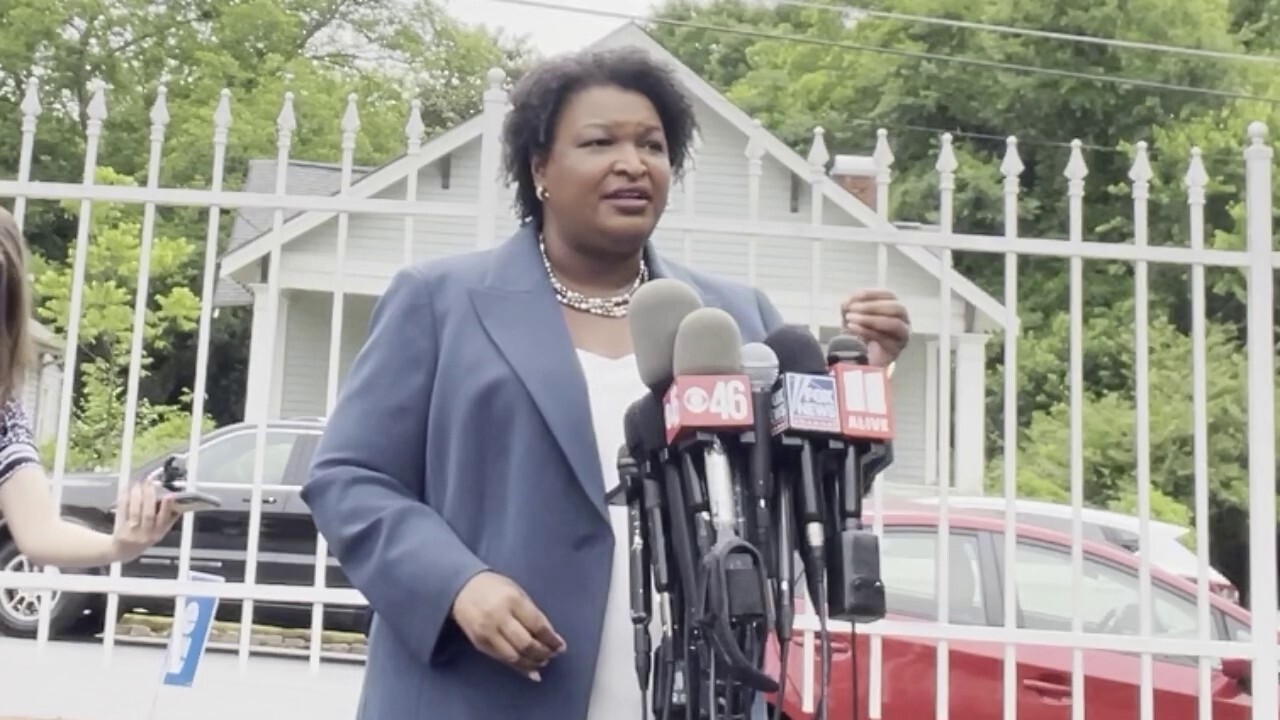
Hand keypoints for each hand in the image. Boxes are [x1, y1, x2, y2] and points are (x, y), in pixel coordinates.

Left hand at [109, 472, 181, 562]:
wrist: (122, 551)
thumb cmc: (144, 538)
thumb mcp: (159, 532)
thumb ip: (168, 519)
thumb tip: (178, 502)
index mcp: (158, 534)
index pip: (163, 520)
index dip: (167, 508)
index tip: (170, 495)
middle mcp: (145, 535)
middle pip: (148, 514)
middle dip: (149, 496)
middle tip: (150, 482)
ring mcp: (132, 532)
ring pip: (135, 511)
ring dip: (136, 495)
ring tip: (138, 483)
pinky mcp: (120, 528)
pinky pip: (122, 511)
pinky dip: (125, 499)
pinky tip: (127, 490)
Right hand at [451, 571, 565, 681]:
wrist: (462, 588)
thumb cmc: (496, 588)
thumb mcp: (517, 592)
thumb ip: (532, 613)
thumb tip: (549, 638)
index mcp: (512, 600)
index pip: (537, 625)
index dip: (551, 639)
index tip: (561, 646)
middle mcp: (499, 617)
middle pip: (526, 644)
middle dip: (543, 653)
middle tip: (552, 655)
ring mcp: (487, 632)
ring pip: (514, 657)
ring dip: (531, 663)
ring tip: (542, 661)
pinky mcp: (479, 644)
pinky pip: (502, 660)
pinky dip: (518, 667)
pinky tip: (529, 669)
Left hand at [841, 289, 910, 366]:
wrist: (859, 358)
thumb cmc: (858, 333)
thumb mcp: (851, 315)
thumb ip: (850, 305)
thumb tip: (849, 302)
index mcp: (894, 308)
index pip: (889, 295)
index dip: (873, 294)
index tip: (856, 296)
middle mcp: (903, 320)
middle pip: (896, 308)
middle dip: (872, 306)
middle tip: (852, 309)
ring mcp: (902, 336)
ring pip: (894, 323)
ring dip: (870, 319)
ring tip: (850, 318)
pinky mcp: (895, 350)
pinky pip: (884, 338)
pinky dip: (866, 331)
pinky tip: (852, 327)